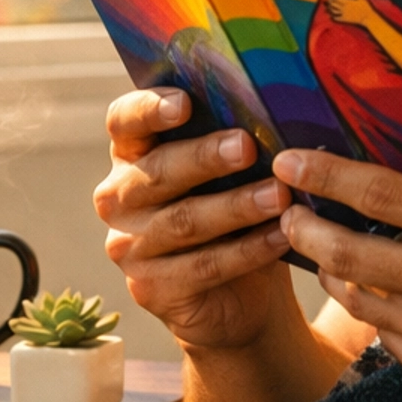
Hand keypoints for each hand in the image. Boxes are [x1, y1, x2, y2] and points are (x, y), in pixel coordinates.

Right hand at [94, 89, 295, 352]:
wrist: (241, 298)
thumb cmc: (237, 218)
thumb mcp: (233, 178)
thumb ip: (235, 144)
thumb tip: (272, 111)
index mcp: (132, 156)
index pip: (124, 123)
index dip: (148, 109)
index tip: (184, 102)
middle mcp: (119, 199)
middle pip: (157, 172)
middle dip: (204, 157)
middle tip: (247, 146)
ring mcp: (129, 247)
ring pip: (183, 221)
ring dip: (236, 206)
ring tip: (280, 195)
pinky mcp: (150, 289)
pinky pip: (204, 265)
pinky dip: (248, 250)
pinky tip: (283, 236)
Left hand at [272, 146, 401, 401]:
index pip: (378, 194)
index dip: (325, 174)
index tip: (292, 160)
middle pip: (346, 248)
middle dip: (304, 226)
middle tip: (287, 209)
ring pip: (357, 295)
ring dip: (333, 270)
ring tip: (324, 250)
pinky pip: (386, 334)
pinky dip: (377, 309)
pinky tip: (378, 294)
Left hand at [325, 0, 375, 26]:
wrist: (367, 17)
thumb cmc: (365, 6)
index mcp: (347, 2)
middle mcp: (343, 8)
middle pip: (333, 3)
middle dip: (330, 0)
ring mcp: (343, 14)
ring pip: (333, 11)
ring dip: (330, 8)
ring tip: (328, 6)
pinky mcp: (345, 19)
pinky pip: (336, 18)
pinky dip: (333, 17)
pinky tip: (331, 16)